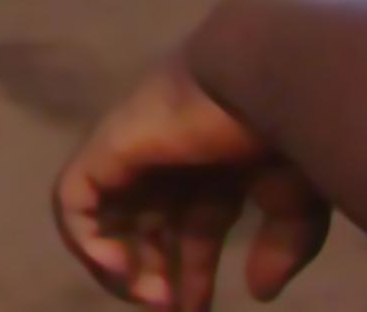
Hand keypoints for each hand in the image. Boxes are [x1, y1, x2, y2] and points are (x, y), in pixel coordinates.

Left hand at [53, 59, 327, 311]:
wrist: (262, 78)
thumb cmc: (286, 134)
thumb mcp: (294, 204)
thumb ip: (281, 248)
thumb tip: (258, 292)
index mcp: (213, 171)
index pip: (189, 230)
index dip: (190, 276)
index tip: (193, 311)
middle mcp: (169, 160)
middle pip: (144, 225)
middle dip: (151, 274)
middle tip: (166, 306)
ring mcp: (135, 151)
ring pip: (102, 214)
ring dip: (115, 264)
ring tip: (146, 292)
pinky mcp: (108, 147)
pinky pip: (73, 199)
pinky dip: (85, 239)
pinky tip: (118, 269)